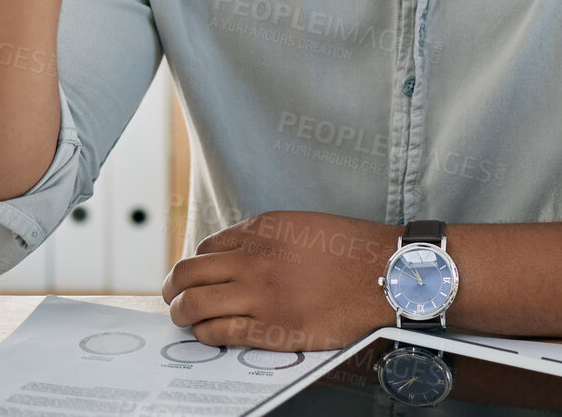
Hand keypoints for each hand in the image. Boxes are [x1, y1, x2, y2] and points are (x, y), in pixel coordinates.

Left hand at [162, 212, 400, 350]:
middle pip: (188, 273)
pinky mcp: (273, 328)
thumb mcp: (303, 226)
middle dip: (173, 288)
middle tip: (173, 297)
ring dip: (181, 314)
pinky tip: (208, 334)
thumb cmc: (353, 252)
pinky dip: (205, 334)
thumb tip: (237, 256)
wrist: (388, 275)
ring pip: (195, 304)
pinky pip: (219, 332)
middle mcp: (255, 260)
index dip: (196, 266)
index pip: (205, 248)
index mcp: (263, 230)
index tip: (196, 277)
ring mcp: (262, 295)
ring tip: (184, 319)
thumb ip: (266, 238)